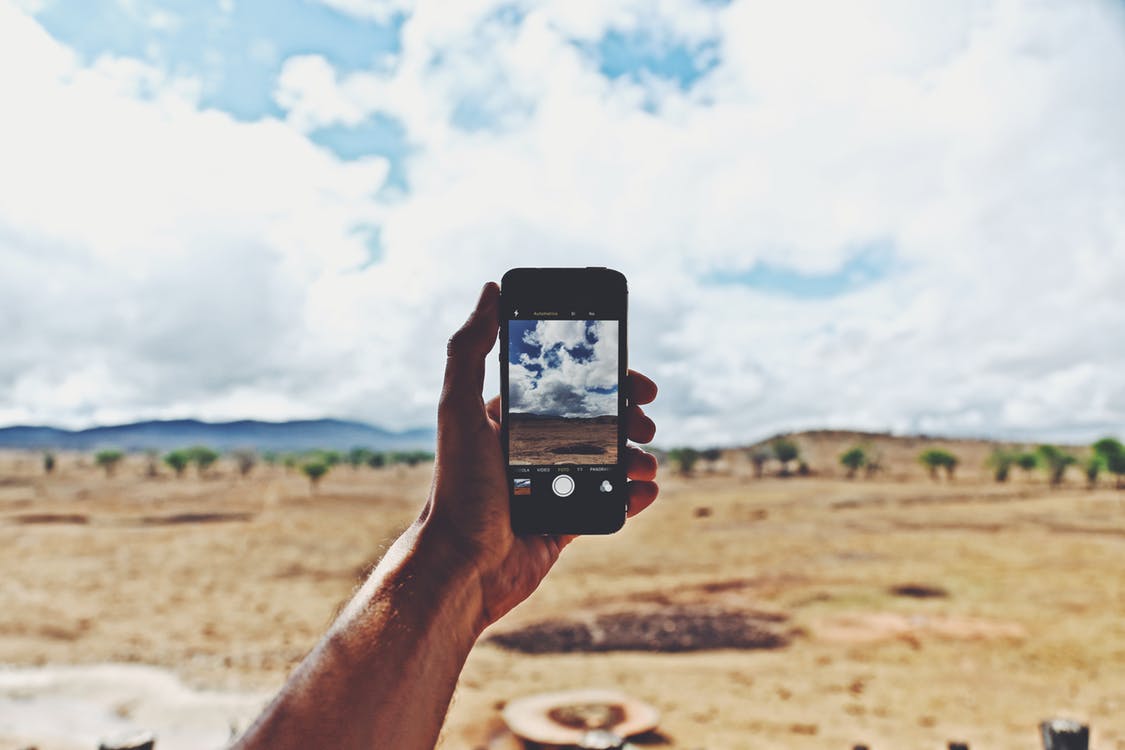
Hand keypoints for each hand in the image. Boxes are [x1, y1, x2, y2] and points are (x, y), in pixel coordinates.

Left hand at [419, 282, 658, 632]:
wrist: (463, 568)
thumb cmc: (457, 489)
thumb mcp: (458, 410)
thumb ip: (470, 350)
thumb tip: (491, 289)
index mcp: (509, 421)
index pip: (566, 389)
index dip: (607, 380)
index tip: (639, 381)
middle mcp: (531, 450)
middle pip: (597, 423)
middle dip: (629, 419)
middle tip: (646, 423)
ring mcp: (551, 488)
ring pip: (609, 463)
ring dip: (637, 458)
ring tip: (644, 463)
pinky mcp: (564, 526)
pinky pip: (609, 506)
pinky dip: (633, 497)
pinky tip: (645, 492)